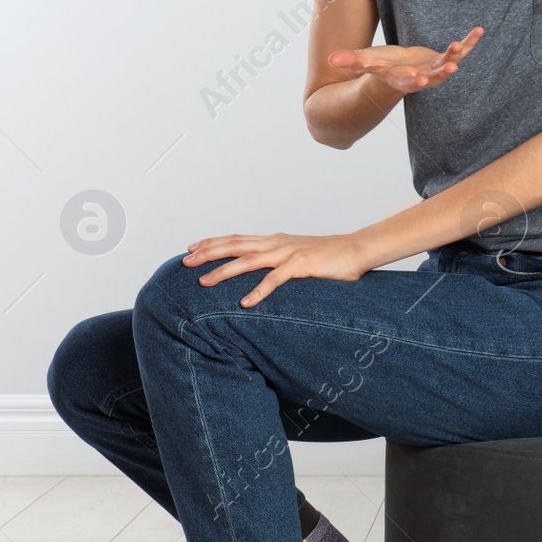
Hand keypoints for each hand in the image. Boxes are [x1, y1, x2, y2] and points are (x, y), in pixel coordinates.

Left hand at [183, 233, 370, 306]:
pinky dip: (258, 291)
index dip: (213, 242)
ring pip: (248, 261)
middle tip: (184, 262)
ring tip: (203, 282)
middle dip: (208, 253)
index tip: (191, 248)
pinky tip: (244, 303)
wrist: (357, 250)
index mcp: (274, 240)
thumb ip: (278, 261)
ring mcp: (288, 253)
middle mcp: (276, 243)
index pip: (237, 238)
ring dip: (223, 271)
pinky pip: (275, 279)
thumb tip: (260, 273)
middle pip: (235, 246)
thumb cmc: (329, 257)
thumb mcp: (297, 256)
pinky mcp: (301, 265)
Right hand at [328, 27, 482, 94]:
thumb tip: (331, 60)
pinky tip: (479, 31)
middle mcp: (422, 77)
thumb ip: (350, 61)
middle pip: (434, 76)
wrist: (400, 71)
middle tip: (452, 67)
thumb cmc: (381, 66)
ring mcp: (435, 68)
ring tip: (459, 45)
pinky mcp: (444, 59)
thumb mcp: (366, 62)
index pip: (408, 82)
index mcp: (402, 79)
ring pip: (449, 63)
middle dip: (442, 72)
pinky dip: (470, 42)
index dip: (414, 80)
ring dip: (456, 55)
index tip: (421, 78)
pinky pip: (462, 51)